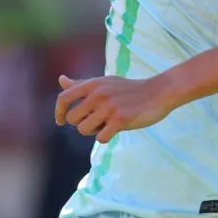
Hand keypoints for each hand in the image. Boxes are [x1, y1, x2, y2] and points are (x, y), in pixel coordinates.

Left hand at [55, 74, 181, 142]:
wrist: (158, 92)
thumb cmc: (129, 89)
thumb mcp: (104, 83)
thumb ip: (81, 85)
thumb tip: (61, 79)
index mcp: (92, 84)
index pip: (63, 98)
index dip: (58, 112)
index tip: (61, 121)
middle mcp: (98, 94)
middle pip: (73, 119)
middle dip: (81, 124)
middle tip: (96, 121)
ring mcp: (109, 107)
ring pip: (84, 130)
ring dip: (94, 131)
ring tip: (106, 124)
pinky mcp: (120, 120)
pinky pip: (101, 138)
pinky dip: (106, 137)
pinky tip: (115, 130)